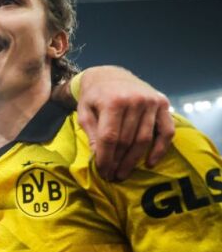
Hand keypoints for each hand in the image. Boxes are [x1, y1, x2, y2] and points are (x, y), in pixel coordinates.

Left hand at [74, 66, 174, 180]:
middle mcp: (135, 101)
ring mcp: (152, 102)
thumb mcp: (84, 112)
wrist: (110, 75)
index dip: (105, 158)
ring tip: (124, 173)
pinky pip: (167, 131)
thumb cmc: (94, 96)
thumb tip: (98, 158)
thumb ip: (91, 133)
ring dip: (134, 160)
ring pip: (145, 139)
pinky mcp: (163, 104)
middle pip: (127, 140)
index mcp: (114, 101)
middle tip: (112, 177)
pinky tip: (150, 163)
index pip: (110, 137)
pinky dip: (160, 149)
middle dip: (118, 162)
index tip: (102, 172)